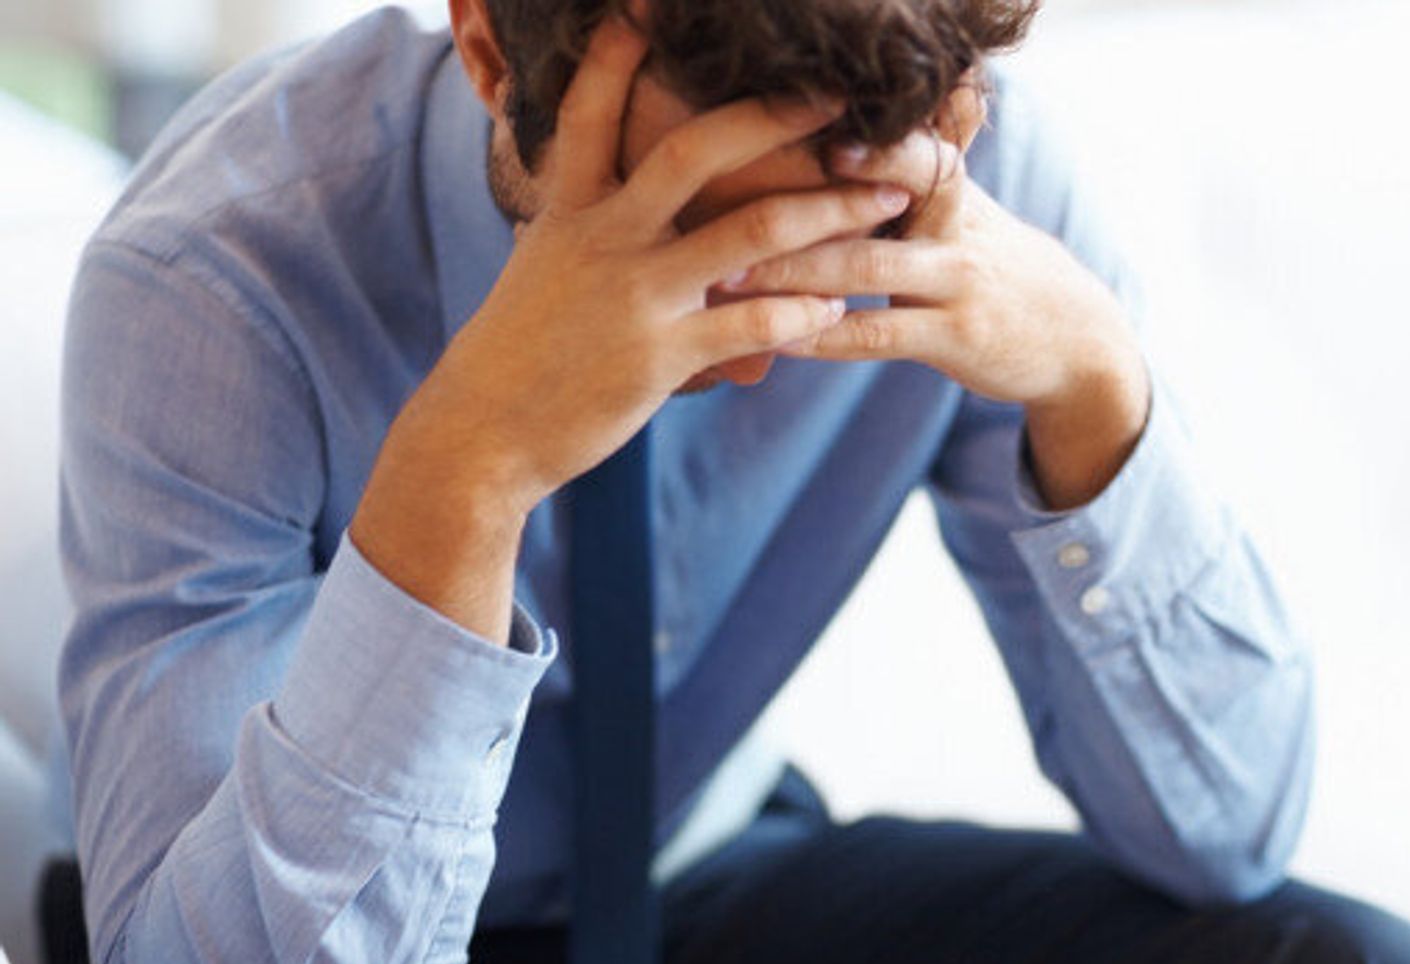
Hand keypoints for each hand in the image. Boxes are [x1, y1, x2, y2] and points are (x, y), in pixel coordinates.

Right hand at [351, 16, 909, 637]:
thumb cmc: (519, 350)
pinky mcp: (659, 358)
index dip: (620, 54)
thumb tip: (614, 183)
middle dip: (773, 116)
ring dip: (829, 213)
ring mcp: (634, 296)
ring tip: (886, 199)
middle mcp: (604, 238)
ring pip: (749, 234)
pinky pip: (752, 325)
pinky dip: (802, 315)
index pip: (593, 110)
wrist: (481, 433)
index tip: (650, 4)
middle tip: (836, 94)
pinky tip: (835, 310)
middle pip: (695, 152)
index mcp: (570, 208)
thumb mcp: (543, 264)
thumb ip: (589, 219)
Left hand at [731, 80, 1151, 506]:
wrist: (1075, 336)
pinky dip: (825, 337)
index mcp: (950, 185)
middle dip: (797, 205)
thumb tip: (832, 138)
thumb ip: (910, 177)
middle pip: (874, 199)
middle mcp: (955, 224)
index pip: (900, 146)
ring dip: (793, 273)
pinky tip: (778, 340)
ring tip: (729, 278)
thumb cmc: (994, 266)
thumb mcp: (964, 213)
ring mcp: (957, 282)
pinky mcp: (955, 338)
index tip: (786, 128)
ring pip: (866, 270)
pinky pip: (878, 335)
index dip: (851, 137)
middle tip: (721, 208)